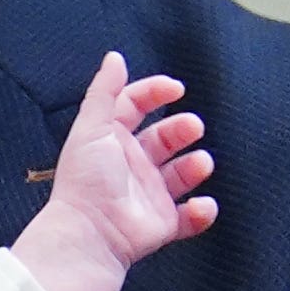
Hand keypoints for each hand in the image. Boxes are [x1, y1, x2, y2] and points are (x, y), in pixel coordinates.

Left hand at [12, 53, 214, 290]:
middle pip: (165, 137)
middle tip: (192, 127)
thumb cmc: (87, 180)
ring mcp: (149, 194)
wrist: (90, 233)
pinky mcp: (163, 224)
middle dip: (182, 129)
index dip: (155, 92)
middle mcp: (131, 165)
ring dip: (196, 165)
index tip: (176, 89)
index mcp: (111, 140)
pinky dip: (202, 212)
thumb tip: (115, 57)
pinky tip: (200, 205)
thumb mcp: (92, 128)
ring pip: (183, 173)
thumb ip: (105, 92)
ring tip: (200, 164)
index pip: (134, 107)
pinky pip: (191, 217)